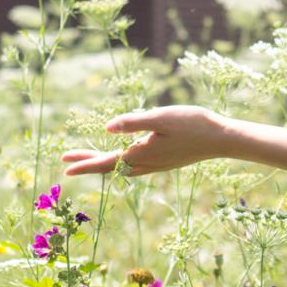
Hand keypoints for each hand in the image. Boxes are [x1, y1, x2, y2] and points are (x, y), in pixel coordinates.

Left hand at [60, 106, 224, 178]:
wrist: (221, 139)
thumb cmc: (193, 124)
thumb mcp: (160, 117)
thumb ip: (132, 122)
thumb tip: (105, 127)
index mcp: (141, 153)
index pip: (105, 161)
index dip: (84, 163)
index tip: (65, 166)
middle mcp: (146, 163)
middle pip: (110, 166)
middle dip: (88, 162)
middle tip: (67, 160)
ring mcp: (156, 165)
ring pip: (122, 168)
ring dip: (104, 163)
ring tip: (89, 159)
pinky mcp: (165, 161)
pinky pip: (134, 167)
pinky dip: (121, 164)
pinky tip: (123, 159)